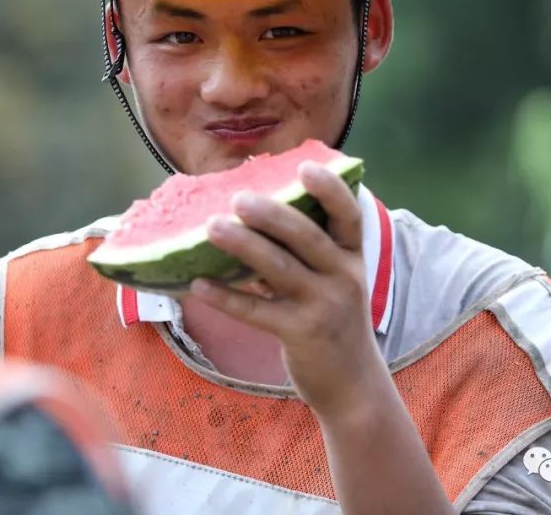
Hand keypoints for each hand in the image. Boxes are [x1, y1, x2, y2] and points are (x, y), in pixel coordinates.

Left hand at [192, 161, 386, 417]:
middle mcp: (344, 278)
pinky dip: (225, 297)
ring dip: (243, 245)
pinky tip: (198, 284)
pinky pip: (256, 311)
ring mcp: (323, 307)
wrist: (353, 385)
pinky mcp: (300, 335)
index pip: (349, 216)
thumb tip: (254, 216)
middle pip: (307, 236)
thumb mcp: (335, 282)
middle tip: (238, 196)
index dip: (330, 190)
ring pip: (279, 268)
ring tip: (212, 227)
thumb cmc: (334, 322)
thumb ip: (308, 252)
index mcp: (353, 258)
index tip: (305, 165)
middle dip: (272, 213)